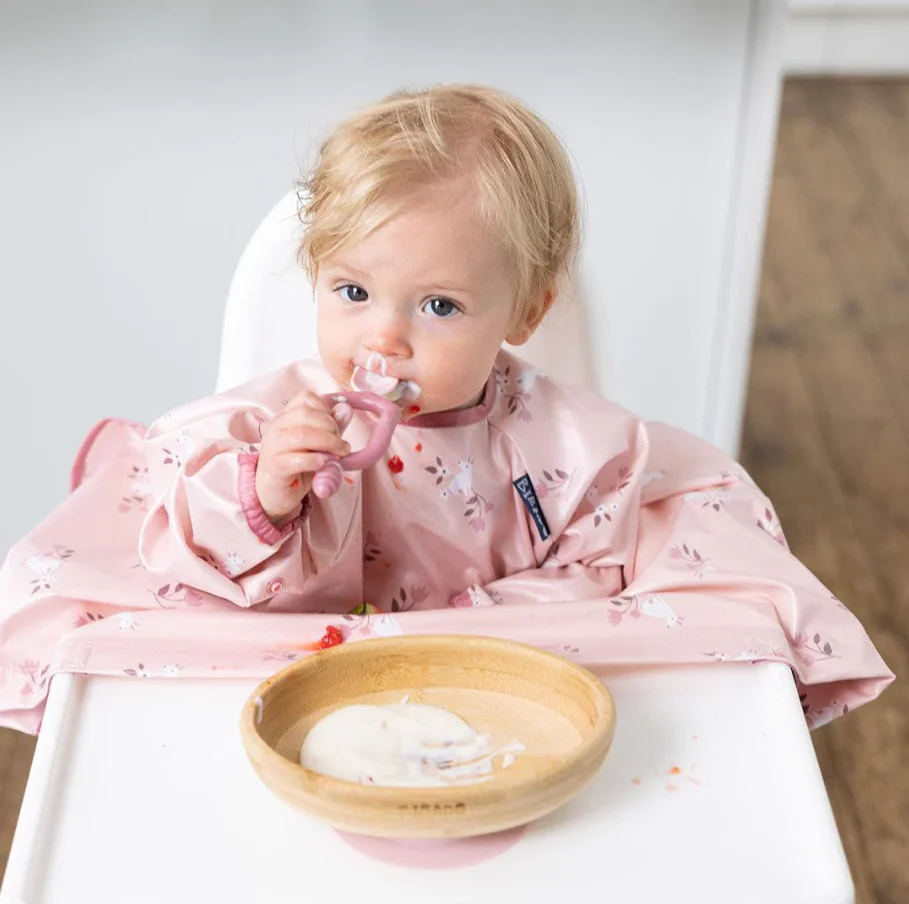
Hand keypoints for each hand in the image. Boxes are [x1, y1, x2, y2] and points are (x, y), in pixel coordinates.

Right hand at [255, 390, 350, 522]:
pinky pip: (296, 460)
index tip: (336, 425)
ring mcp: (273, 446)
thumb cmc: (296, 465)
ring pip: (302, 434)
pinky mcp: (275, 467)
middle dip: (330, 426)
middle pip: (305, 413)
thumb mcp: (317, 444)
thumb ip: (331, 427)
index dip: (326, 408)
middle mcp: (276, 427)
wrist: (273, 492)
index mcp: (286, 416)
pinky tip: (325, 463)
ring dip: (328, 442)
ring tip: (339, 454)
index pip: (305, 397)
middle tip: (341, 443)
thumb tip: (346, 410)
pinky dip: (315, 460)